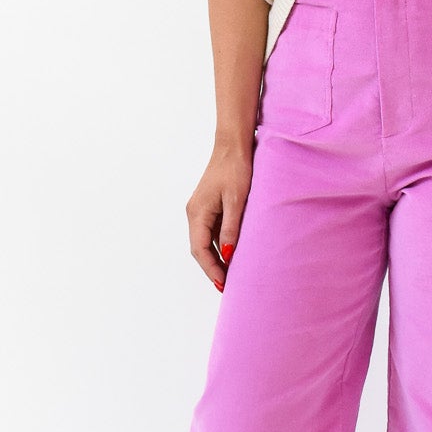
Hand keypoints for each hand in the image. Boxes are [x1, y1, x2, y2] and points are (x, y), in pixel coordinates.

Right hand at [185, 138, 254, 292]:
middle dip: (212, 268)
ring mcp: (200, 210)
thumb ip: (231, 230)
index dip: (211, 269)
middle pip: (199, 248)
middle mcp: (194, 213)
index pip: (200, 249)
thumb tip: (227, 256)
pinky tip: (230, 253)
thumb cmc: (235, 169)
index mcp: (197, 213)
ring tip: (230, 274)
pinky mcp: (208, 206)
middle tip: (226, 286)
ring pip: (204, 241)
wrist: (233, 145)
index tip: (223, 283)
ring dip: (215, 258)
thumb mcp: (237, 201)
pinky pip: (210, 231)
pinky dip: (218, 245)